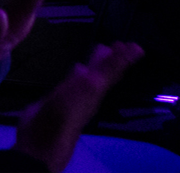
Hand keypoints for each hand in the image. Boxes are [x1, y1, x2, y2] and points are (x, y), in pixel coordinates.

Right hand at [10, 42, 142, 172]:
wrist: (43, 137)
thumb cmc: (68, 110)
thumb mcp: (92, 85)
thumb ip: (110, 67)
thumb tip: (136, 49)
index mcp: (99, 88)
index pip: (115, 70)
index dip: (124, 57)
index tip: (133, 45)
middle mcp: (91, 92)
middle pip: (104, 73)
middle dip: (109, 59)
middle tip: (114, 44)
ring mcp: (75, 95)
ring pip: (89, 76)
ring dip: (94, 64)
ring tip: (96, 51)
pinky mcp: (60, 98)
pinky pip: (73, 81)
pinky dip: (77, 73)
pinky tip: (75, 69)